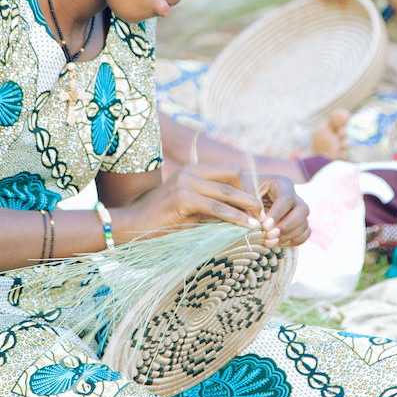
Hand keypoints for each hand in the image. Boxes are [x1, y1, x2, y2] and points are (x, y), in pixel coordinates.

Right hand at [114, 163, 263, 241]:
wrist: (130, 225)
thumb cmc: (158, 220)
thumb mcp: (189, 210)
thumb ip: (211, 208)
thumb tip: (238, 216)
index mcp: (191, 170)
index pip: (229, 171)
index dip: (246, 186)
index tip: (257, 204)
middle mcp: (189, 172)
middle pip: (232, 177)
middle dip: (251, 195)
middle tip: (265, 211)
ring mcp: (185, 183)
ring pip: (226, 193)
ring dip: (247, 207)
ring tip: (261, 220)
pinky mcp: (182, 198)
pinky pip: (216, 208)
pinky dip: (234, 217)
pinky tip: (246, 225)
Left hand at [247, 174, 309, 247]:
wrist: (245, 195)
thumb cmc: (243, 189)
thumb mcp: (243, 192)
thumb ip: (249, 205)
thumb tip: (257, 223)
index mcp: (281, 183)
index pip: (286, 198)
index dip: (277, 213)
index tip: (265, 225)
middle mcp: (294, 195)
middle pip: (302, 210)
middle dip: (286, 226)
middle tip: (269, 235)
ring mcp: (298, 209)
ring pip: (304, 223)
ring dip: (288, 235)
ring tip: (270, 241)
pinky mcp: (298, 221)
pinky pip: (305, 232)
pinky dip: (294, 240)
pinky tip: (278, 242)